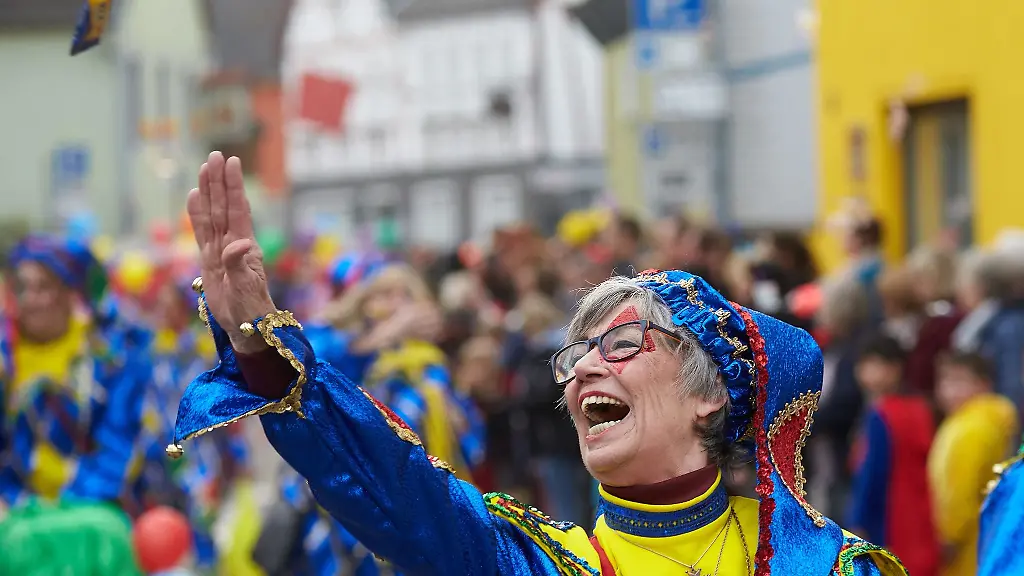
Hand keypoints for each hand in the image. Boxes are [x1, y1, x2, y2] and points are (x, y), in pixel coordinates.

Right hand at [187, 152, 275, 354]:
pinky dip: (196, 215)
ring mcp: (219, 250)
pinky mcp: (209, 260)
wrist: (245, 325)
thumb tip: (239, 244)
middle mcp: (232, 242)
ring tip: (205, 168)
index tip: (233, 162)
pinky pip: (201, 233)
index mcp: (245, 245)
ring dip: (209, 192)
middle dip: (220, 181)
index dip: (234, 186)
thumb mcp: (246, 287)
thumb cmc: (251, 308)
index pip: (238, 209)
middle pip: (223, 206)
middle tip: (216, 155)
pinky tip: (194, 197)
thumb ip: (239, 264)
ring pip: (212, 215)